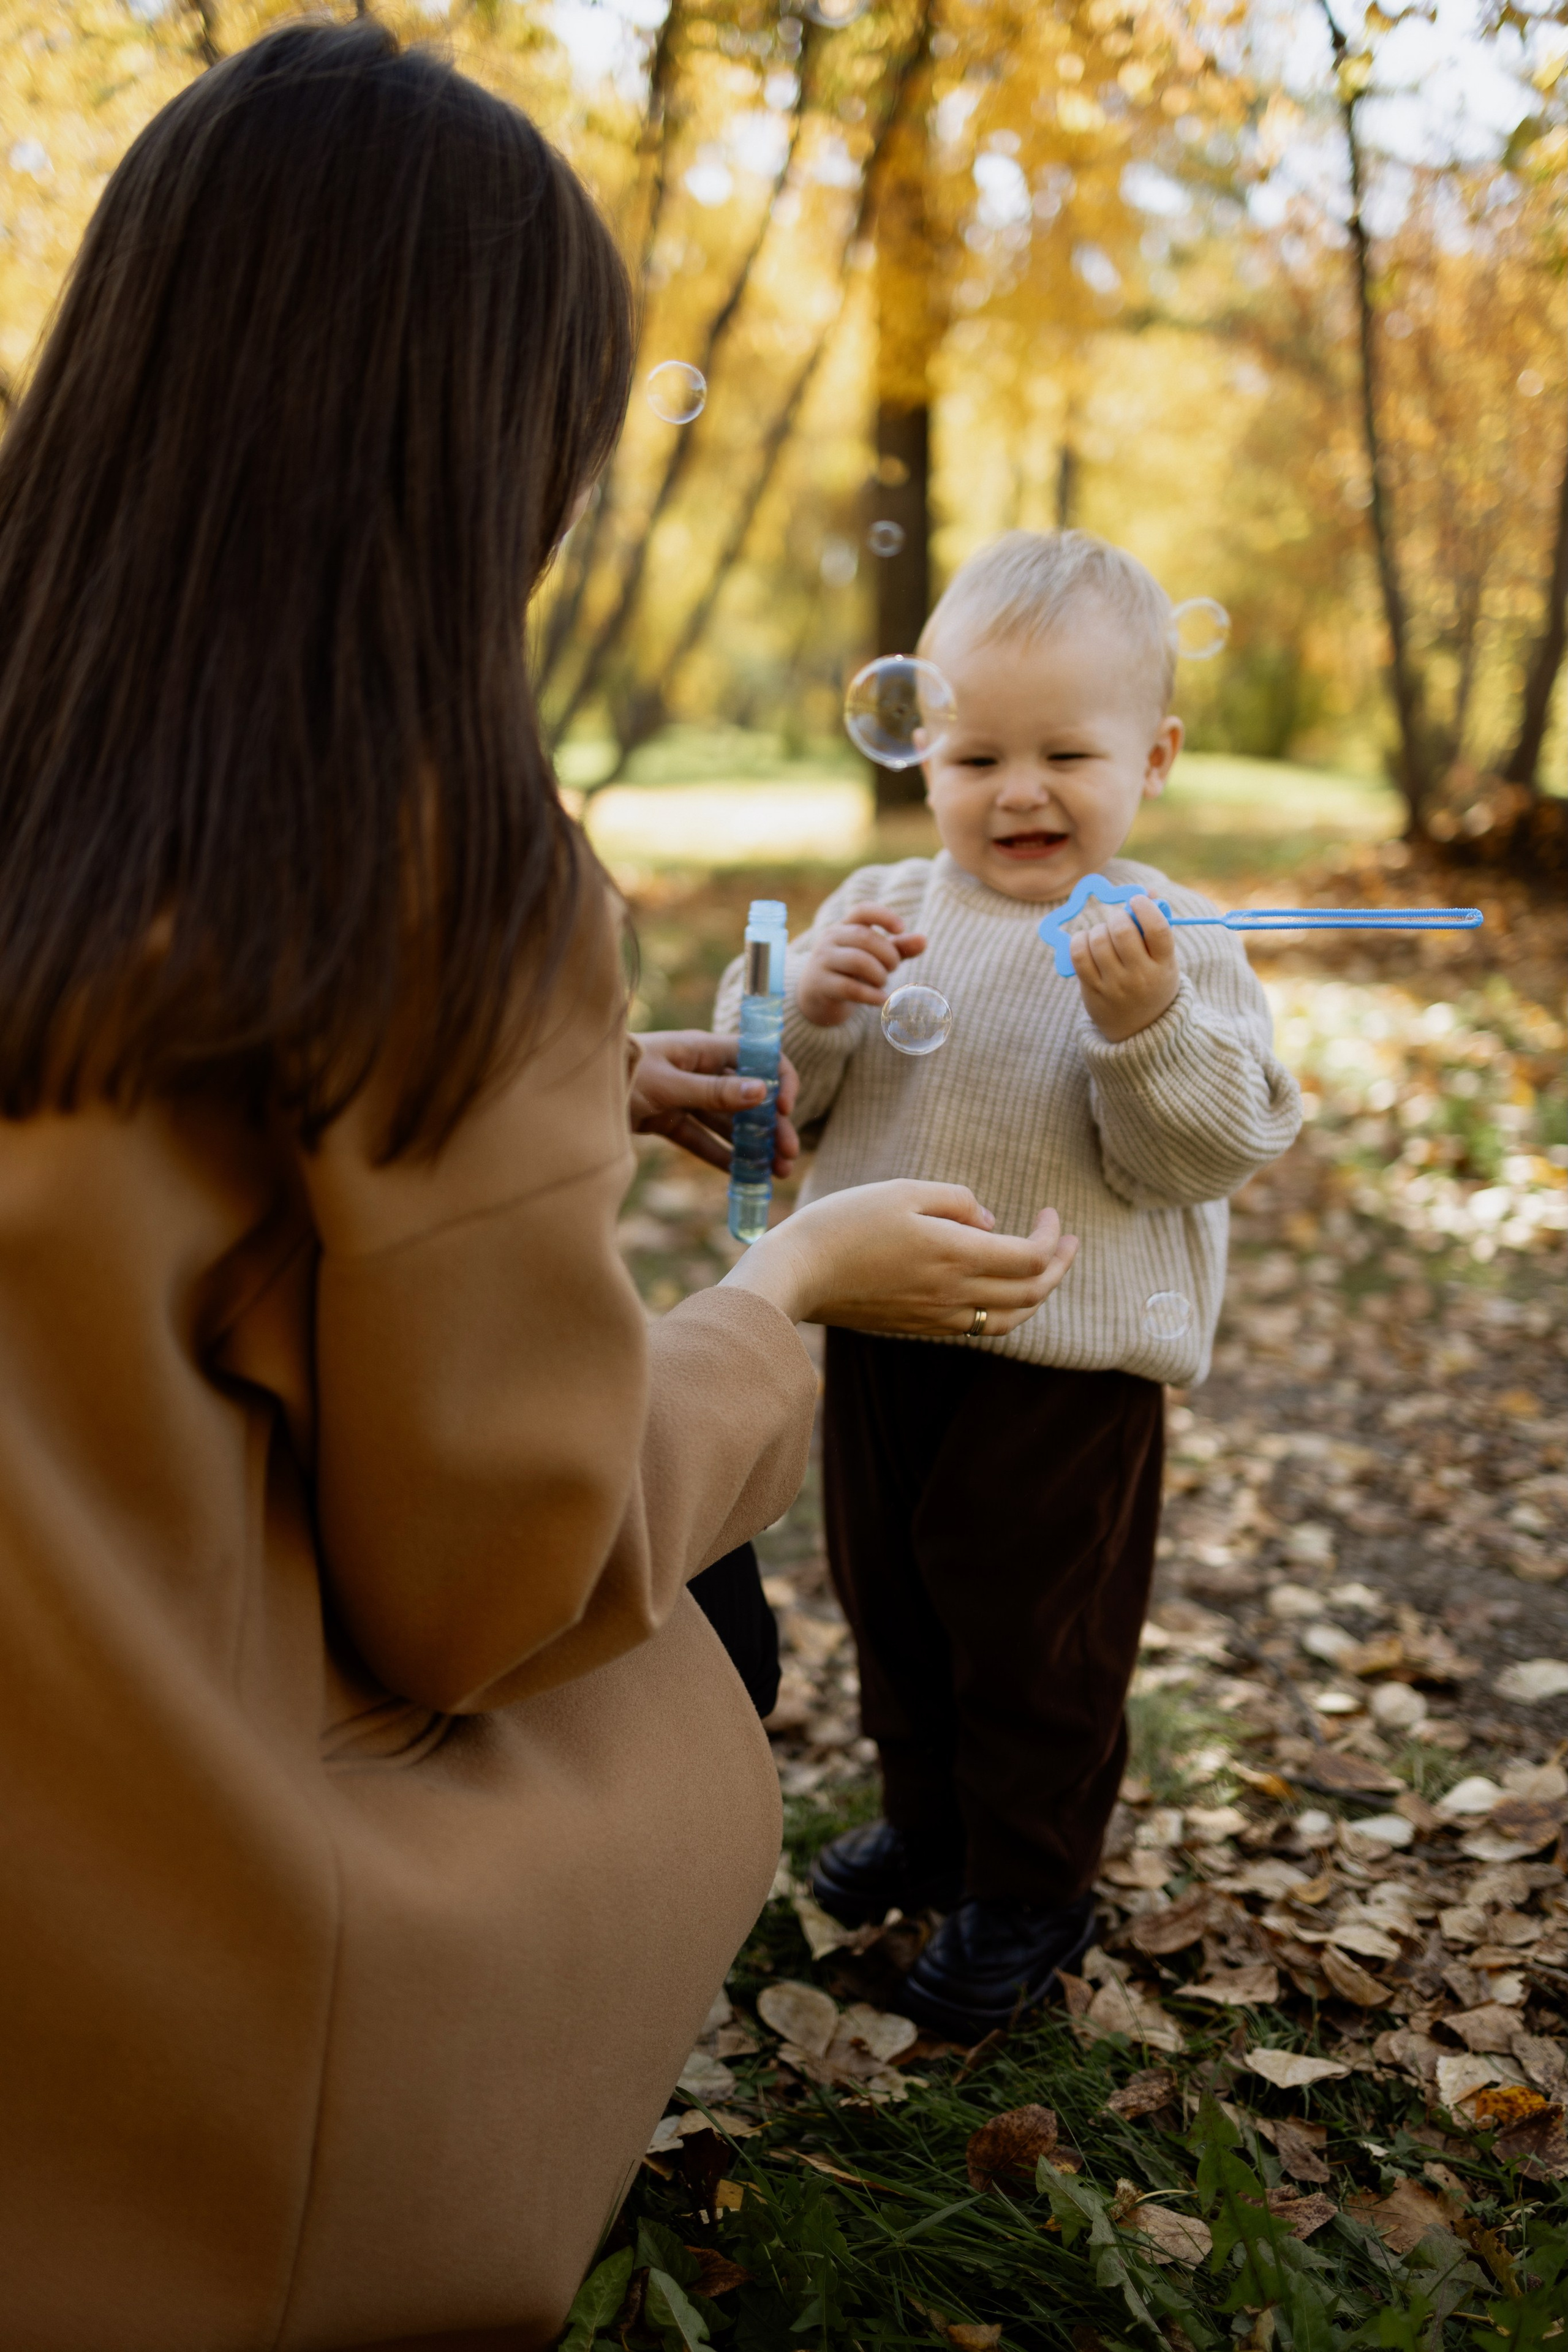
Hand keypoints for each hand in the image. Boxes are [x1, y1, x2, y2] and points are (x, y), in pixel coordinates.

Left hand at [628, 1031, 799, 1176]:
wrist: (571, 1092)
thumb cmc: (618, 1073)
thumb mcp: (668, 1084)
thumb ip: (713, 1092)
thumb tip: (762, 1092)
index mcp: (702, 1049)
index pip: (756, 1057)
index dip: (777, 1080)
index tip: (785, 1109)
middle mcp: (698, 1071)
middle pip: (746, 1098)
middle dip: (771, 1127)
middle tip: (789, 1157)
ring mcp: (684, 1097)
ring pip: (727, 1123)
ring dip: (753, 1147)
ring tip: (778, 1174)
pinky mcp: (667, 1121)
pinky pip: (701, 1139)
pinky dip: (721, 1156)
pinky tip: (743, 1177)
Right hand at [721, 1181, 1076, 1335]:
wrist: (797, 1275)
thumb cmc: (845, 1224)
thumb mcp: (903, 1191)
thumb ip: (957, 1202)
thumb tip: (991, 1223)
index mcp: (956, 1256)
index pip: (1031, 1258)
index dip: (1051, 1237)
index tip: (1050, 1213)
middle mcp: (954, 1295)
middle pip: (1031, 1294)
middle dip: (1059, 1267)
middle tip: (1069, 1242)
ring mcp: (937, 1317)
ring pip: (1009, 1320)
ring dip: (1036, 1295)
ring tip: (1044, 1271)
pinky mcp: (919, 1327)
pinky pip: (978, 1327)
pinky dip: (1003, 1309)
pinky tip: (997, 1289)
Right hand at [795, 903, 927, 1028]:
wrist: (815, 998)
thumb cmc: (850, 972)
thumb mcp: (874, 957)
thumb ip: (898, 948)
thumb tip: (924, 940)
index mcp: (844, 927)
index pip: (862, 910)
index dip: (884, 915)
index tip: (901, 929)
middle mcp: (830, 939)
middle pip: (864, 937)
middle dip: (888, 954)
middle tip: (893, 968)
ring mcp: (822, 961)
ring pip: (858, 961)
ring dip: (879, 974)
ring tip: (882, 982)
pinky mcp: (819, 985)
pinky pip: (849, 988)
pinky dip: (871, 995)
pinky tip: (881, 999)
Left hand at [1070, 894, 1179, 1042]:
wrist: (1139, 1028)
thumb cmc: (1152, 981)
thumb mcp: (1164, 959)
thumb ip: (1156, 926)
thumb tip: (1147, 892)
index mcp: (1164, 964)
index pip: (1157, 929)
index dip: (1144, 908)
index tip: (1136, 901)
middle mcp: (1140, 976)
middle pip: (1122, 931)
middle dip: (1117, 917)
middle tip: (1117, 920)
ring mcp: (1115, 985)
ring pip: (1098, 940)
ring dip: (1098, 929)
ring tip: (1103, 934)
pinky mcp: (1093, 990)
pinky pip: (1079, 955)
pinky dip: (1079, 940)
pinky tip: (1086, 941)